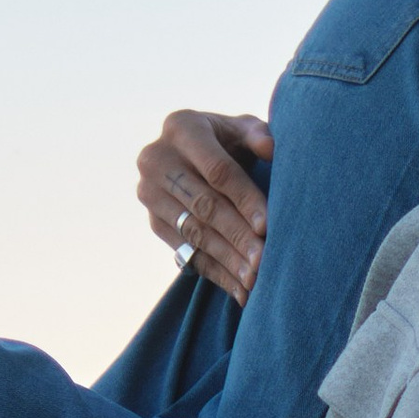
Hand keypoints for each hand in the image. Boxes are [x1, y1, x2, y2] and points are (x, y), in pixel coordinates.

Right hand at [137, 109, 274, 305]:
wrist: (196, 156)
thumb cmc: (230, 141)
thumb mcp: (243, 129)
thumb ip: (258, 134)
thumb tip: (269, 147)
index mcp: (182, 128)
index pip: (218, 171)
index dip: (244, 199)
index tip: (268, 226)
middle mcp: (156, 159)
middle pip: (204, 206)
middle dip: (237, 236)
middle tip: (264, 261)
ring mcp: (149, 193)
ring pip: (194, 233)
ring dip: (227, 260)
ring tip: (255, 279)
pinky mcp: (153, 222)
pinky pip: (187, 253)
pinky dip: (217, 273)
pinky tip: (240, 289)